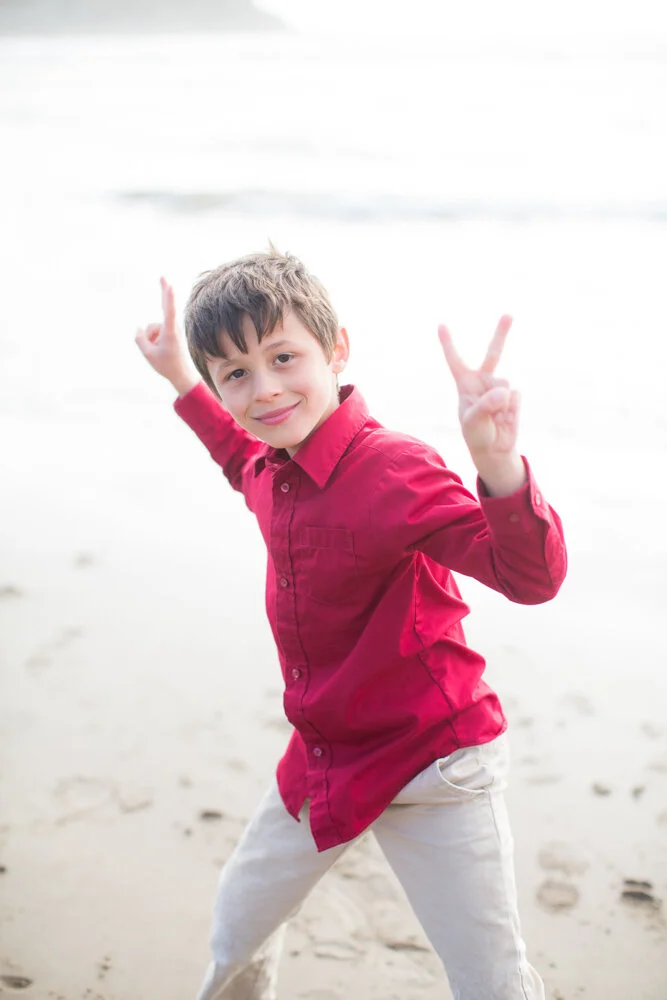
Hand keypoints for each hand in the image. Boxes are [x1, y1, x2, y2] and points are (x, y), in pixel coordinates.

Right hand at [135, 278, 200, 395]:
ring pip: (152, 328)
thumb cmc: (166, 365)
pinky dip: (152, 340)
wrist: (181, 374)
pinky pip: (154, 332)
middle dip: (164, 291)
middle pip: (165, 306)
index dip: (168, 298)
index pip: (169, 311)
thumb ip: (140, 339)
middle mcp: (172, 328)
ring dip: (150, 339)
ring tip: (159, 352)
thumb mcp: (148, 354)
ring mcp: (171, 329)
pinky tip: (158, 349)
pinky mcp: (168, 332)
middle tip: (163, 276)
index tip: (169, 286)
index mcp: (170, 332)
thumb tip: (138, 328)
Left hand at [438, 315, 519, 457]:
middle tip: (509, 314)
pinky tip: (505, 418)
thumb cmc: (476, 434)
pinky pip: (515, 397)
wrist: (494, 449)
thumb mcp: (473, 422)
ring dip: (500, 403)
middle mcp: (483, 381)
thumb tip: (505, 391)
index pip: (455, 360)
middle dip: (501, 333)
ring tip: (494, 418)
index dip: (448, 343)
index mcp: (465, 384)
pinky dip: (511, 410)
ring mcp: (500, 387)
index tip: (440, 325)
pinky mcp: (514, 397)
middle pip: (493, 353)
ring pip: (504, 385)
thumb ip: (486, 405)